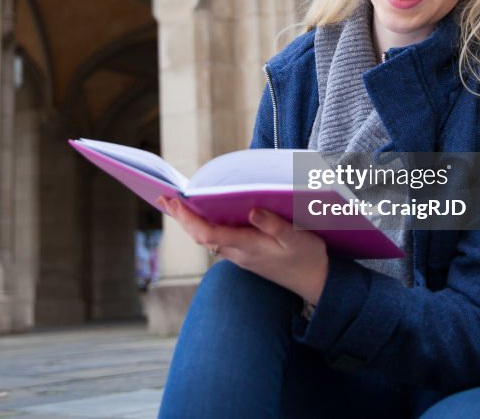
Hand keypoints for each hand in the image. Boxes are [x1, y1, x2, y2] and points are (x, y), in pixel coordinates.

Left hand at [158, 197, 328, 303]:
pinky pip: (216, 239)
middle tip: (162, 198)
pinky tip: (200, 216)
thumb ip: (275, 225)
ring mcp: (240, 255)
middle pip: (200, 236)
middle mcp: (238, 253)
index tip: (174, 201)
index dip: (188, 217)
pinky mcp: (245, 254)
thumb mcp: (297, 238)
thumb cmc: (308, 258)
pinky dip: (203, 226)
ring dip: (189, 221)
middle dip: (180, 217)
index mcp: (247, 247)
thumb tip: (252, 210)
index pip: (208, 233)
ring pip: (206, 238)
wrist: (317, 282)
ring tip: (174, 203)